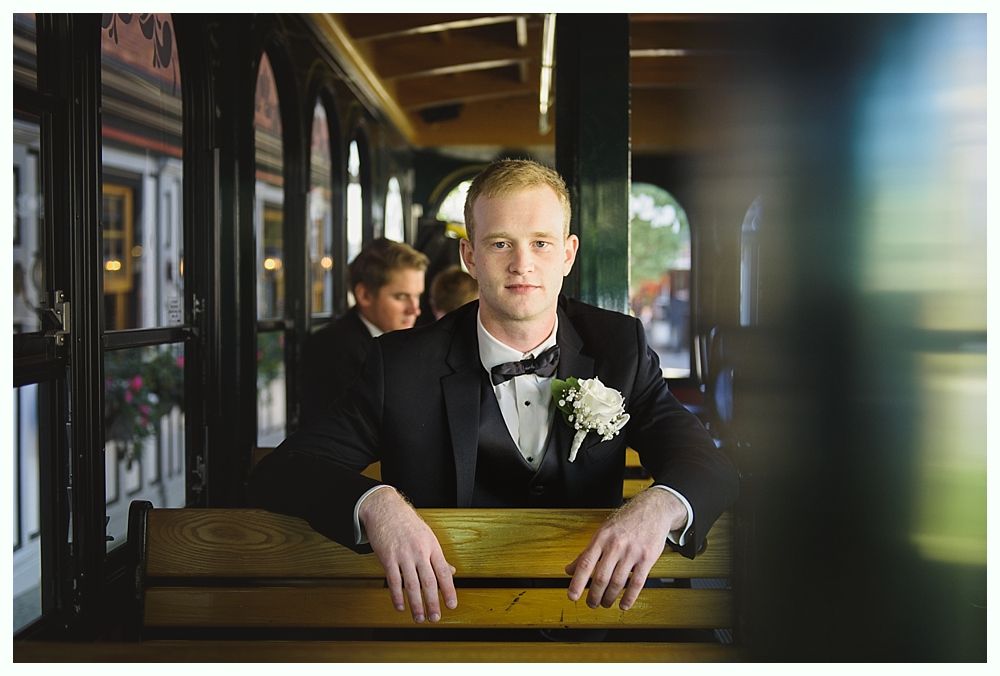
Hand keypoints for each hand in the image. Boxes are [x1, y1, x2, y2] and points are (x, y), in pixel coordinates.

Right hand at [358, 487, 457, 622]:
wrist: (385, 508)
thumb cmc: (406, 522)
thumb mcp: (427, 536)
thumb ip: (437, 556)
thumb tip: (451, 572)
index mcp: (432, 546)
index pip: (443, 571)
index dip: (449, 590)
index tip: (452, 605)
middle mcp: (419, 551)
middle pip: (429, 581)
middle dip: (433, 602)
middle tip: (435, 618)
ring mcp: (403, 554)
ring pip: (412, 584)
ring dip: (416, 604)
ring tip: (419, 617)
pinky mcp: (388, 557)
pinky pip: (394, 580)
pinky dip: (397, 596)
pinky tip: (400, 606)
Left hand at [565, 488, 686, 610]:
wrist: (652, 510)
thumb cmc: (625, 521)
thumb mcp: (602, 532)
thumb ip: (587, 553)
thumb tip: (569, 570)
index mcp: (601, 538)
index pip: (586, 563)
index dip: (577, 582)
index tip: (572, 596)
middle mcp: (616, 545)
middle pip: (601, 577)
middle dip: (594, 595)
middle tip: (591, 603)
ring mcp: (632, 552)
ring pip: (618, 582)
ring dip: (609, 597)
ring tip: (605, 603)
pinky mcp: (647, 558)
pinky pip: (637, 582)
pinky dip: (629, 597)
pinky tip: (624, 604)